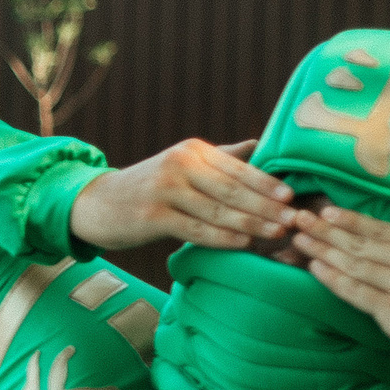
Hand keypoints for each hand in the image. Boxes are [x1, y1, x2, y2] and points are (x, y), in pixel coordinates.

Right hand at [70, 138, 294, 252]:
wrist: (96, 204)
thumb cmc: (146, 189)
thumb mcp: (181, 166)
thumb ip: (220, 158)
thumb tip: (259, 145)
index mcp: (192, 151)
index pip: (237, 167)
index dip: (267, 183)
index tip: (293, 197)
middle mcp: (180, 165)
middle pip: (232, 188)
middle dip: (266, 206)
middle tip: (294, 220)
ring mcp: (165, 190)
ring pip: (217, 209)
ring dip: (250, 224)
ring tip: (276, 234)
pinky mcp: (152, 216)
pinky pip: (194, 228)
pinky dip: (221, 237)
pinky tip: (243, 244)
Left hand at [291, 206, 389, 389]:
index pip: (384, 229)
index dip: (352, 220)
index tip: (326, 212)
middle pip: (362, 242)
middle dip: (327, 230)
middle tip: (297, 219)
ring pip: (354, 264)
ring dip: (322, 251)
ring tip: (297, 241)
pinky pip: (355, 293)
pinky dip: (332, 279)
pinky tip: (313, 269)